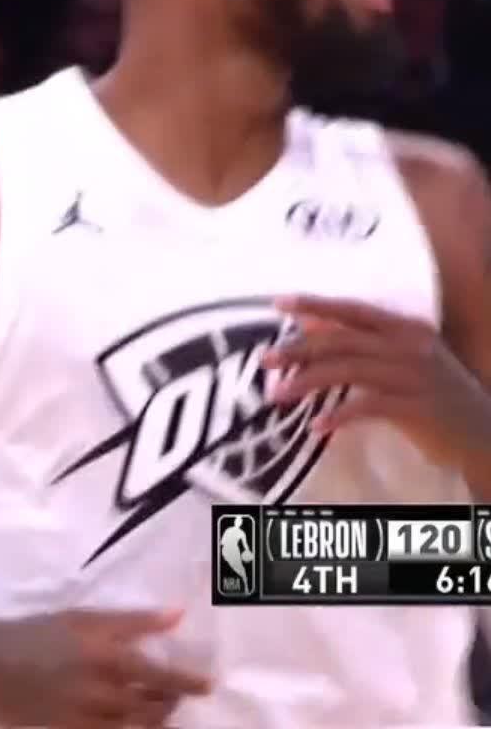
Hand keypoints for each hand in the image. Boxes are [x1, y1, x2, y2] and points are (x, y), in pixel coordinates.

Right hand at [0, 607, 209, 728]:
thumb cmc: (38, 631)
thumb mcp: (83, 618)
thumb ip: (131, 620)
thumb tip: (177, 614)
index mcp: (102, 655)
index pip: (158, 673)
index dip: (187, 681)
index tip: (209, 684)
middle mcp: (99, 691)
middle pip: (150, 706)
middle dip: (170, 703)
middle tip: (179, 696)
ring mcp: (85, 718)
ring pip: (134, 728)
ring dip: (153, 721)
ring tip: (159, 712)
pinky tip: (130, 724)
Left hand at [264, 296, 490, 467]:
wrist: (483, 432)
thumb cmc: (434, 393)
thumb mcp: (399, 359)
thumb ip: (358, 341)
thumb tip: (309, 324)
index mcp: (404, 327)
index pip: (352, 309)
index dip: (315, 304)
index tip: (278, 303)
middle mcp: (409, 345)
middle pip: (342, 339)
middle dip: (299, 348)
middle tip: (266, 360)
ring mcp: (415, 375)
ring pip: (348, 370)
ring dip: (308, 383)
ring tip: (278, 394)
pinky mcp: (417, 408)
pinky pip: (367, 407)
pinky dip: (338, 415)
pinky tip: (316, 425)